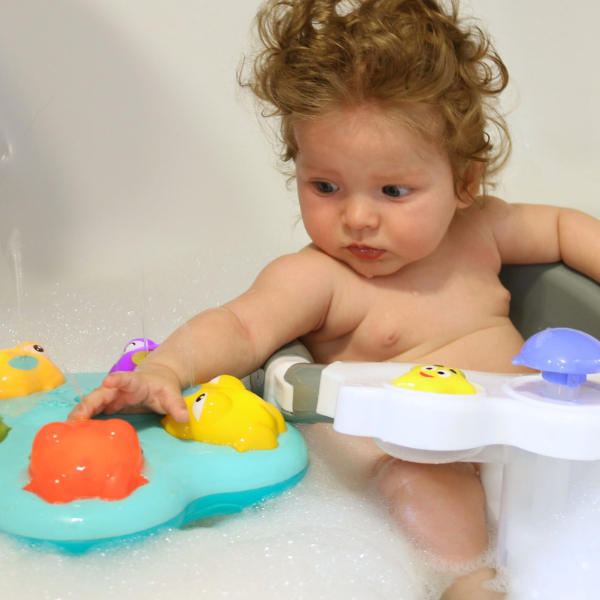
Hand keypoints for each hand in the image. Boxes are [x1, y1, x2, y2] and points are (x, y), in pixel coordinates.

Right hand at [67, 366, 189, 422]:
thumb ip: (177, 404)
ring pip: (93, 402)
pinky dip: (83, 420)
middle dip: (89, 403)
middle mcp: (119, 388)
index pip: (126, 378)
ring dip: (81, 413)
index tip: (108, 381)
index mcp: (136, 382)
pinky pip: (93, 412)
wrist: (157, 380)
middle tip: (77, 417)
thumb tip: (184, 417)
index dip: (117, 379)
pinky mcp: (108, 406)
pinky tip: (73, 431)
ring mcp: (111, 397)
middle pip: (101, 393)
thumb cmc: (163, 387)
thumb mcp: (172, 394)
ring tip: (69, 427)